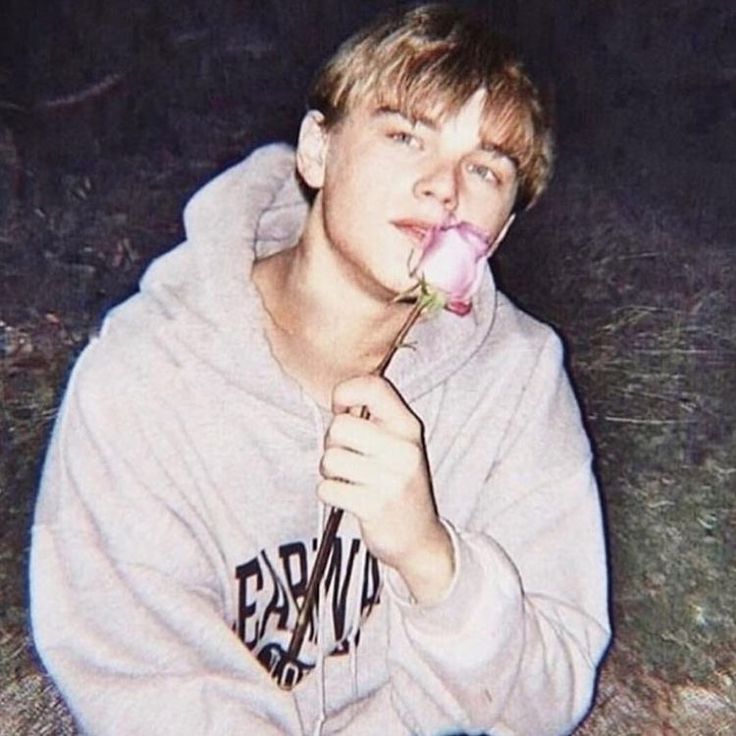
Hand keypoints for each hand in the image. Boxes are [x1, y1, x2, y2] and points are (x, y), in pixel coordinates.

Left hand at [318, 376, 453, 604]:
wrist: (420, 538)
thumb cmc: (400, 484)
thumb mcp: (400, 444)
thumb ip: (375, 418)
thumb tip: (338, 400)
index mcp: (409, 427)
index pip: (373, 387)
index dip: (345, 393)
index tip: (341, 411)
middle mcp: (403, 449)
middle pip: (340, 426)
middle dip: (332, 442)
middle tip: (346, 456)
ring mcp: (390, 479)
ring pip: (330, 458)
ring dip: (330, 471)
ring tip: (349, 479)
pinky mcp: (374, 506)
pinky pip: (327, 488)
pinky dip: (330, 494)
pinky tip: (349, 498)